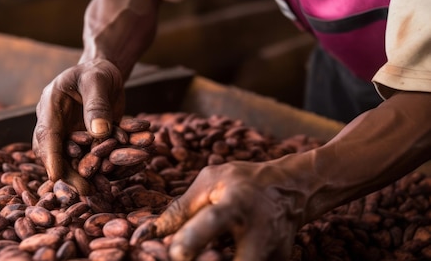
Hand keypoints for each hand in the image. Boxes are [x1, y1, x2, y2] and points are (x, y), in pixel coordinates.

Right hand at [32, 59, 124, 194]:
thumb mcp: (98, 81)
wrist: (104, 72)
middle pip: (55, 152)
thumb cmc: (98, 72)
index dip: (50, 156)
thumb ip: (97, 104)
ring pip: (69, 160)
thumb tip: (100, 133)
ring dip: (80, 175)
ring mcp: (67, 134)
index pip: (47, 133)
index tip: (56, 175)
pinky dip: (96, 169)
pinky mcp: (82, 142)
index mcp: (51, 104)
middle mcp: (55, 123)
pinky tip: (107, 181)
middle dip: (67, 173)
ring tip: (94, 192)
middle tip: (83, 190)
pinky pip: (86, 158)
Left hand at [132, 161, 301, 260]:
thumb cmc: (243, 182)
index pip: (214, 221)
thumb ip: (178, 210)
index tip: (175, 253)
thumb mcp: (210, 182)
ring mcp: (272, 255)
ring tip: (200, 254)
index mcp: (238, 204)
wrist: (294, 190)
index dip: (193, 238)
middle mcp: (259, 233)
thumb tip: (141, 237)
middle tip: (183, 259)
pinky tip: (210, 256)